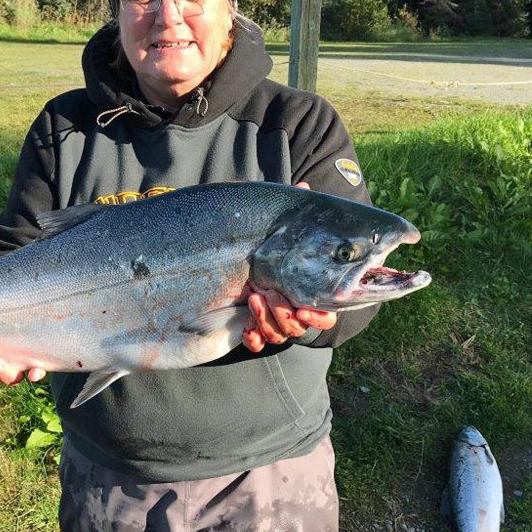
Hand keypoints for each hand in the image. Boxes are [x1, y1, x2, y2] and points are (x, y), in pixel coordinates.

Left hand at [242, 181, 336, 352]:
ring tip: (253, 296)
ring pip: (280, 336)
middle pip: (301, 327)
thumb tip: (306, 188)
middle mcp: (288, 308)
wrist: (206, 264)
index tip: (304, 307)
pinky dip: (254, 337)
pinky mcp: (246, 331)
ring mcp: (267, 321)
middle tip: (271, 293)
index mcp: (302, 289)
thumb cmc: (249, 244)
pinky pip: (257, 344)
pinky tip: (245, 326)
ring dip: (269, 320)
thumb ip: (290, 214)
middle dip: (287, 314)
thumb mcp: (270, 227)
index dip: (318, 315)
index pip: (325, 314)